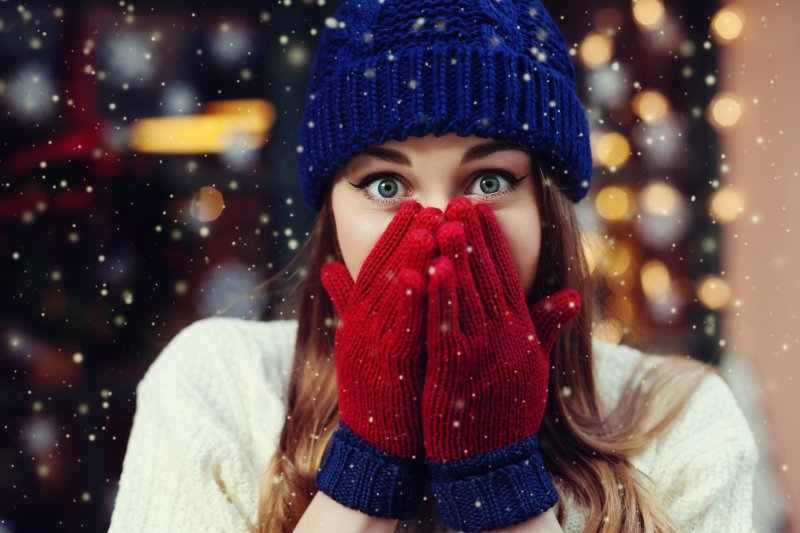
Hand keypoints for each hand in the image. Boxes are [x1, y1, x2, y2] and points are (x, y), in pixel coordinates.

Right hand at [316, 200, 443, 518]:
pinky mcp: (388, 366)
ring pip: (390, 293)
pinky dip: (407, 299)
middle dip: (405, 235)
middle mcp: (362, 326)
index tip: (413, 207)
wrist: (377, 445)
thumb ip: (349, 303)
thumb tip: (331, 269)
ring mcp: (373, 345)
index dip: (393, 235)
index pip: (375, 266)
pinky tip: (421, 273)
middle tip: (427, 204)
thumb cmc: (377, 391)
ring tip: (428, 224)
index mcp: (360, 318)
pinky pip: (399, 327)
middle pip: (383, 270)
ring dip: (408, 257)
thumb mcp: (358, 341)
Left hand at [422, 197, 580, 531]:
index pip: (507, 275)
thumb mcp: (533, 365)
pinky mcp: (457, 370)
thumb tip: (572, 295)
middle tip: (461, 199)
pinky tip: (430, 267)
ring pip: (468, 294)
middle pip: (488, 276)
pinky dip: (440, 294)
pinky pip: (447, 324)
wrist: (494, 463)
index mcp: (520, 331)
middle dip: (473, 236)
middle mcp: (506, 336)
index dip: (493, 240)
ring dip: (457, 254)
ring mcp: (483, 352)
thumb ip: (547, 326)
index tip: (480, 208)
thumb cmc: (508, 412)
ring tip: (445, 218)